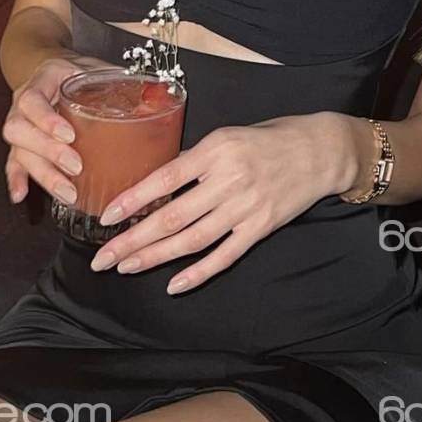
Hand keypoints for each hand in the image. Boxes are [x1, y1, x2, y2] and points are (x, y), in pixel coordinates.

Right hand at [3, 54, 113, 206]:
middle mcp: (23, 103)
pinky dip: (16, 179)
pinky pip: (12, 161)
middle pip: (18, 130)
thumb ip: (119, 78)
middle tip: (75, 166)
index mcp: (43, 80)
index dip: (46, 120)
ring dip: (41, 174)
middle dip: (47, 152)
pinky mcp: (21, 142)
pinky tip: (21, 196)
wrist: (50, 65)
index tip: (70, 136)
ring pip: (17, 150)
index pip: (32, 100)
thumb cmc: (77, 68)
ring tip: (67, 192)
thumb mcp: (94, 65)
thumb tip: (160, 92)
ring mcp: (20, 123)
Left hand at [87, 112, 350, 294]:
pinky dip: (198, 273)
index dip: (134, 200)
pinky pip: (224, 255)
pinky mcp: (261, 228)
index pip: (165, 179)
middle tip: (103, 257)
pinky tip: (173, 285)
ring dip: (156, 257)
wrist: (318, 151)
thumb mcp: (226, 136)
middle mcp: (229, 180)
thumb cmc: (267, 138)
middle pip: (173, 217)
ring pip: (193, 240)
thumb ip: (195, 160)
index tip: (107, 217)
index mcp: (215, 150)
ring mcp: (246, 207)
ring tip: (126, 267)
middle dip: (133, 240)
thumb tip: (156, 185)